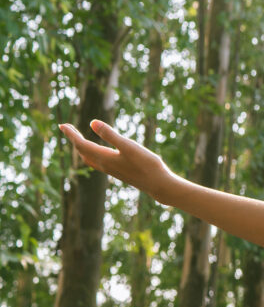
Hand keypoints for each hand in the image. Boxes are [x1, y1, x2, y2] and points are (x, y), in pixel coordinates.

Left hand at [59, 119, 176, 200]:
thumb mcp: (129, 146)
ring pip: (89, 158)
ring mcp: (111, 169)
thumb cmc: (146, 164)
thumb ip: (110, 134)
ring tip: (78, 139)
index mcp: (104, 158)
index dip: (71, 134)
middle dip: (74, 139)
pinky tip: (98, 152)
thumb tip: (92, 122)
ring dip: (81, 147)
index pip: (82, 144)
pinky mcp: (118, 171)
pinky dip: (91, 154)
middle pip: (82, 151)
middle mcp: (104, 164)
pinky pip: (97, 162)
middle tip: (67, 127)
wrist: (158, 184)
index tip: (62, 125)